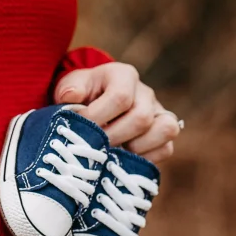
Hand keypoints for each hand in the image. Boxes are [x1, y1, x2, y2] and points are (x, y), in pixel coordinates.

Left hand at [53, 61, 181, 164]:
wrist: (92, 102)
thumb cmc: (81, 94)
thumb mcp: (70, 86)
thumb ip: (69, 90)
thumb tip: (72, 96)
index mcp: (123, 75)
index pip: (121, 97)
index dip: (98, 117)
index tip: (78, 128)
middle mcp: (146, 92)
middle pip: (142, 118)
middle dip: (114, 137)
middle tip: (93, 146)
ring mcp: (159, 112)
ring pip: (164, 130)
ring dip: (134, 148)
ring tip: (111, 152)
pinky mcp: (163, 132)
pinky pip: (166, 148)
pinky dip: (145, 159)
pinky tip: (123, 159)